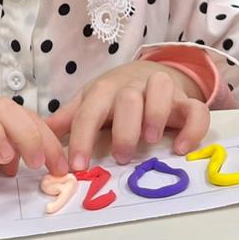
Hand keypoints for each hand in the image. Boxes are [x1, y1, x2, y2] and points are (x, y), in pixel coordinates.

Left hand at [46, 61, 209, 169]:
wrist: (149, 72)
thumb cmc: (114, 95)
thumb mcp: (90, 102)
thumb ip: (70, 118)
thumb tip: (41, 134)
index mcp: (104, 90)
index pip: (89, 111)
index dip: (82, 138)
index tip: (77, 166)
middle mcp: (133, 87)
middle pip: (127, 98)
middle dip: (124, 128)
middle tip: (121, 156)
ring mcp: (161, 91)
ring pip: (161, 90)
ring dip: (156, 114)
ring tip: (151, 140)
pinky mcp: (186, 101)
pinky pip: (196, 109)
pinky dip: (193, 128)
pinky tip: (182, 148)